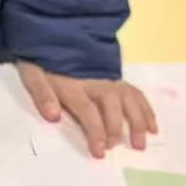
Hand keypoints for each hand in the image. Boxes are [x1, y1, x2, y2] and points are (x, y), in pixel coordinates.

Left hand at [18, 61, 156, 159]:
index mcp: (74, 85)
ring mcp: (110, 79)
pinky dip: (147, 111)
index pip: (88, 112)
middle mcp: (96, 82)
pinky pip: (136, 94)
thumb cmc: (44, 61)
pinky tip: (152, 127)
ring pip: (130, 101)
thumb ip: (41, 94)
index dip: (96, 133)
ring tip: (140, 144)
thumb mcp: (32, 73)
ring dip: (138, 123)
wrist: (56, 33)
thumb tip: (53, 116)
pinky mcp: (118, 78)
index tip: (100, 152)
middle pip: (112, 108)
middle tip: (114, 148)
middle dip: (115, 130)